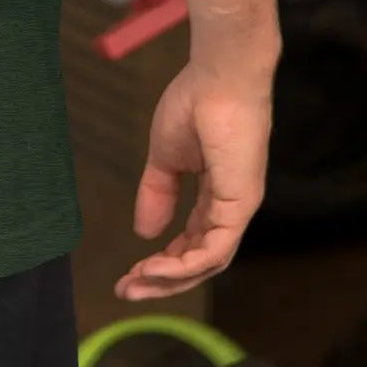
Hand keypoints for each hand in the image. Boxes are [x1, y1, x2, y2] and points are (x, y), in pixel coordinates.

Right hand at [116, 58, 273, 300]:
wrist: (219, 75)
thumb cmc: (196, 103)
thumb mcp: (165, 156)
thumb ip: (157, 193)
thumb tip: (144, 232)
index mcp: (215, 196)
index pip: (191, 242)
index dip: (161, 262)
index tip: (128, 274)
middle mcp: (230, 208)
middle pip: (199, 261)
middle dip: (162, 280)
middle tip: (125, 291)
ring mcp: (238, 208)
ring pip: (207, 262)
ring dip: (169, 277)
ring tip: (134, 282)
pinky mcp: (240, 204)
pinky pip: (215, 248)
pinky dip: (186, 264)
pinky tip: (157, 268)